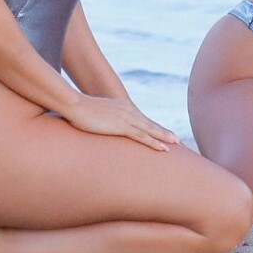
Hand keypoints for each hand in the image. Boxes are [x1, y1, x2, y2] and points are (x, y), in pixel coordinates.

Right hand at [59, 95, 180, 151]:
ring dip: (164, 137)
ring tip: (176, 144)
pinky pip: (142, 136)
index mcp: (123, 107)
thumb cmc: (80, 110)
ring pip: (150, 130)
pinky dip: (154, 143)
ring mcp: (126, 118)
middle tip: (177, 140)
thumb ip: (101, 118)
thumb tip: (99, 124)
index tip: (164, 133)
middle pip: (150, 124)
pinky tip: (163, 148)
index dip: (154, 127)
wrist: (75, 104)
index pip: (142, 119)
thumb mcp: (95, 114)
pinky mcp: (122, 126)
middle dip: (164, 132)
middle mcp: (128, 111)